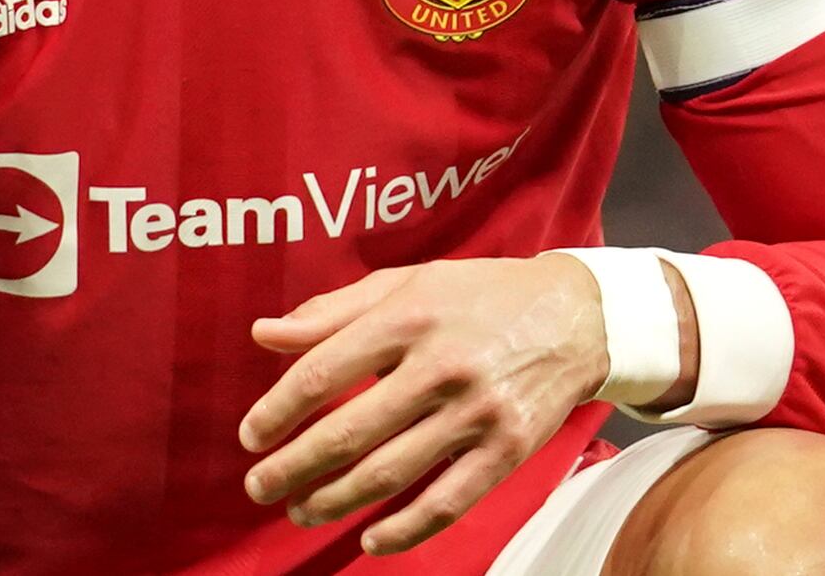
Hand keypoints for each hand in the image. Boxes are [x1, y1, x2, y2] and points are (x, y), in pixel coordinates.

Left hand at [237, 253, 609, 555]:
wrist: (575, 316)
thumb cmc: (476, 295)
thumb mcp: (404, 284)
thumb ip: (330, 312)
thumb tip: (263, 335)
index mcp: (408, 316)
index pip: (324, 371)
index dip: (278, 410)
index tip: (249, 436)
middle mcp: (441, 365)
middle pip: (350, 431)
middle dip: (294, 466)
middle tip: (259, 486)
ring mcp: (478, 412)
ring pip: (391, 472)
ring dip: (336, 500)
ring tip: (300, 510)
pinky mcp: (509, 449)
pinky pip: (449, 502)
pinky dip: (406, 529)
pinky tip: (370, 541)